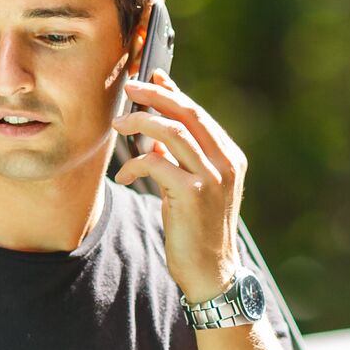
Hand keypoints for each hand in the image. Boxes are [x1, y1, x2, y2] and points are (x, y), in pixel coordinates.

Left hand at [111, 69, 245, 303]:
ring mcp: (213, 178)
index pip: (199, 113)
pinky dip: (135, 163)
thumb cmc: (198, 229)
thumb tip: (153, 132)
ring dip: (141, 123)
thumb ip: (179, 159)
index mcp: (230, 157)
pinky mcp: (194, 194)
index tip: (151, 77)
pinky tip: (125, 175)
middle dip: (156, 96)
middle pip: (189, 114)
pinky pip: (157, 163)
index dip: (172, 92)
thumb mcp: (192, 188)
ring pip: (173, 132)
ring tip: (119, 124)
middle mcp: (226, 163)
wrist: (210, 272)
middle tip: (129, 88)